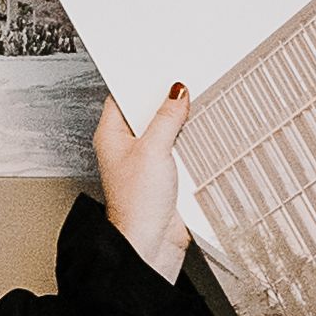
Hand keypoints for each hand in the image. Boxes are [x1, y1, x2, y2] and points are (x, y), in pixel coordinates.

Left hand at [94, 76, 195, 281]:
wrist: (151, 246)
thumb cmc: (137, 205)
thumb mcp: (153, 150)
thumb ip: (166, 118)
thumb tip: (176, 93)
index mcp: (112, 136)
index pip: (123, 97)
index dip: (141, 82)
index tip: (160, 69)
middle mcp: (127, 148)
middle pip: (148, 114)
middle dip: (167, 103)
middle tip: (186, 87)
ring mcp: (147, 163)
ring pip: (167, 132)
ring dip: (182, 125)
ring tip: (197, 109)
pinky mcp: (166, 178)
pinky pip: (180, 152)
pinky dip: (191, 144)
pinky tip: (202, 136)